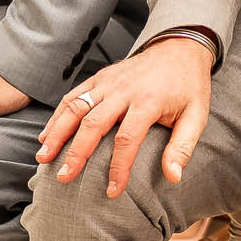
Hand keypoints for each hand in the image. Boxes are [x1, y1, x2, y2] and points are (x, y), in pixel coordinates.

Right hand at [36, 36, 212, 196]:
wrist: (180, 48)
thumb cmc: (188, 87)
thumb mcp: (196, 116)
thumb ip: (183, 147)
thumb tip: (173, 178)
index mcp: (148, 101)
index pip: (127, 140)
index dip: (118, 168)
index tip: (112, 192)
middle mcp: (124, 90)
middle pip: (93, 123)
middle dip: (76, 153)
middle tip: (64, 177)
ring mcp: (109, 81)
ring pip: (76, 107)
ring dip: (57, 132)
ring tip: (43, 157)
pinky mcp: (100, 77)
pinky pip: (74, 95)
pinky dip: (57, 115)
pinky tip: (46, 135)